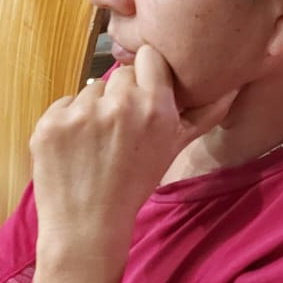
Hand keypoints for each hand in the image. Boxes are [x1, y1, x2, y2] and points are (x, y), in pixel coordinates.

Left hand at [28, 46, 229, 268]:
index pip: (148, 57)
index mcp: (155, 106)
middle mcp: (120, 104)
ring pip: (90, 90)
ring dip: (92, 110)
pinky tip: (74, 148)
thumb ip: (204, 113)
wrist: (87, 226)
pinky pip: (64, 104)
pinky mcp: (50, 123)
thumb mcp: (175, 148)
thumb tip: (232, 86)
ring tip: (95, 143)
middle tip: (118, 130)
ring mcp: (81, 113)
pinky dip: (67, 123)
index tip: (142, 95)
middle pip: (119, 74)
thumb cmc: (135, 184)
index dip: (145, 75)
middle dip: (119, 96)